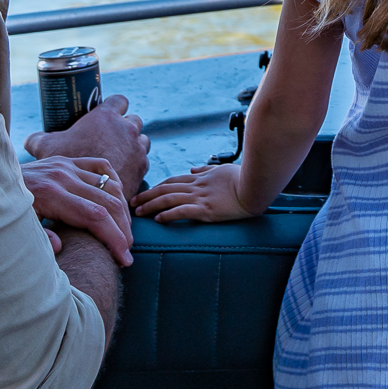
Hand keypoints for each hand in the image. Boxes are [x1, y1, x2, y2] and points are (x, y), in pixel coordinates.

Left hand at [22, 155, 134, 265]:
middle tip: (127, 250)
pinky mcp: (67, 160)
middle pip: (108, 202)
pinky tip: (117, 200)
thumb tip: (59, 248)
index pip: (95, 216)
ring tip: (124, 232)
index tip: (124, 258)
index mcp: (51, 194)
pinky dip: (114, 182)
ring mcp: (67, 166)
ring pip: (109, 185)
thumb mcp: (15, 228)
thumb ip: (38, 238)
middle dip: (123, 229)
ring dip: (122, 211)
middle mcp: (63, 176)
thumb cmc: (0, 211)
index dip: (114, 238)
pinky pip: (101, 167)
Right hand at [25, 94, 146, 196]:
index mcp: (105, 117)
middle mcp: (126, 129)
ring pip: (141, 140)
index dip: (115, 106)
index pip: (118, 101)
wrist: (82, 198)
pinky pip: (143, 159)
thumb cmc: (64, 169)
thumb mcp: (45, 149)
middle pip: (133, 121)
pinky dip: (136, 163)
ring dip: (133, 145)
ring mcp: (136, 148)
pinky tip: (124, 171)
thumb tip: (30, 140)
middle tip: (113, 138)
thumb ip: (38, 140)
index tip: (108, 113)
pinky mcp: (142, 168)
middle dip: (125, 127)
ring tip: (120, 155)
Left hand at [133, 163, 260, 223]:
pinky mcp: (206, 210)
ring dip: (151, 205)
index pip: (172, 181)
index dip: (156, 187)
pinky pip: (182, 211)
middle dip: (146, 196)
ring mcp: (200, 198)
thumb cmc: (243, 177)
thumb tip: (193, 169)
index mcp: (200, 178)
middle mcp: (196, 186)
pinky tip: (158, 220)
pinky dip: (168, 215)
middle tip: (131, 203)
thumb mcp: (222, 169)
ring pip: (168, 199)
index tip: (144, 193)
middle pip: (165, 189)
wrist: (256, 187)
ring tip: (138, 212)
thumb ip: (206, 170)